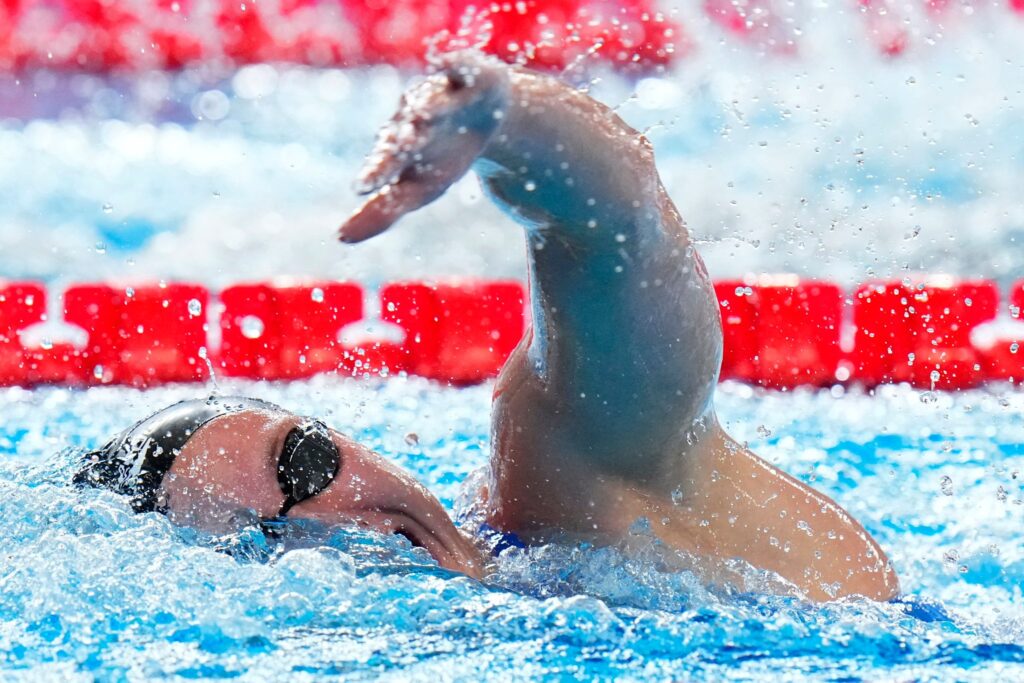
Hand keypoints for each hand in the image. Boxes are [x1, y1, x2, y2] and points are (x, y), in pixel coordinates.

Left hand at [339, 50, 511, 242]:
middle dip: (403, 140)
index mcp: (399, 149)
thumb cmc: (441, 157)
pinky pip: (459, 64)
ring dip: (428, 107)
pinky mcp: (465, 73)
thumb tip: (339, 238)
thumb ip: (382, 213)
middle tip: (399, 148)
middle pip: (408, 131)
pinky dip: (455, 62)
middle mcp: (413, 119)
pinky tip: (448, 58)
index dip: (375, 174)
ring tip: (424, 113)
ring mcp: (439, 94)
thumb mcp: (418, 189)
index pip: (384, 164)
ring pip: (431, 100)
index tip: (361, 188)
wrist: (480, 116)